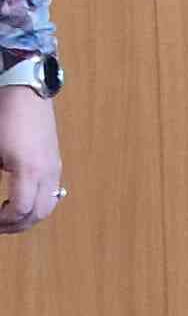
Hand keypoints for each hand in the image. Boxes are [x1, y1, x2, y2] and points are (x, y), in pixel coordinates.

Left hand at [0, 86, 62, 233]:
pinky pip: (53, 191)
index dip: (4, 222)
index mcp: (29, 169)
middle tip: (0, 226)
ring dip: (30, 215)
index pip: (21, 210)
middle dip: (18, 225)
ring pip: (49, 204)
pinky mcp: (54, 159)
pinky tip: (23, 198)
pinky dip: (39, 202)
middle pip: (39, 213)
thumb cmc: (6, 114)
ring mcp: (54, 164)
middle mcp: (47, 170)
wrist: (25, 89)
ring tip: (10, 215)